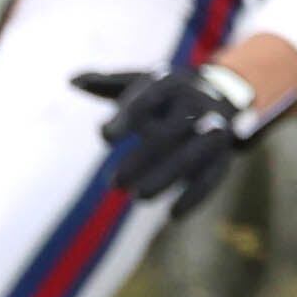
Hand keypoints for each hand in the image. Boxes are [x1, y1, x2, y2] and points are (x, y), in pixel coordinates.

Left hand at [72, 64, 256, 216]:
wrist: (223, 94)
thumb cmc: (166, 92)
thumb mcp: (140, 81)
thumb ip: (105, 84)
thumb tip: (72, 81)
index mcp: (171, 83)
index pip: (147, 100)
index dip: (127, 118)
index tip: (106, 137)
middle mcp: (196, 104)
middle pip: (169, 134)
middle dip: (142, 159)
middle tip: (114, 184)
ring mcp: (214, 129)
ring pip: (191, 156)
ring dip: (165, 178)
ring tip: (138, 198)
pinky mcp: (224, 154)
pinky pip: (213, 177)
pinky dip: (196, 197)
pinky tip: (173, 215)